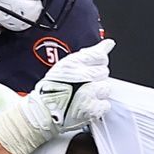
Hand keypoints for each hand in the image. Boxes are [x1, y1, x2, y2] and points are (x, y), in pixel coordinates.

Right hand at [0, 39, 116, 153]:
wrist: (44, 110)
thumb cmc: (51, 89)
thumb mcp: (67, 64)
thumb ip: (90, 54)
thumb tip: (109, 43)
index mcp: (76, 62)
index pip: (101, 57)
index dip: (97, 64)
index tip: (90, 70)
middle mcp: (84, 76)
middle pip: (104, 72)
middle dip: (96, 78)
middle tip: (83, 85)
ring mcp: (89, 93)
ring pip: (106, 88)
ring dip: (98, 93)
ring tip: (84, 95)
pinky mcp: (92, 109)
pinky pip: (105, 105)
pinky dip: (98, 107)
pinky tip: (87, 105)